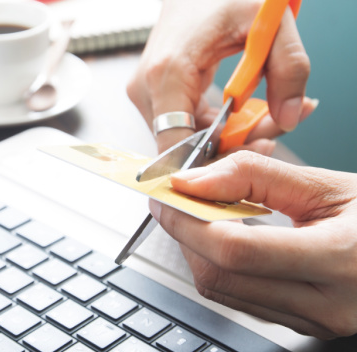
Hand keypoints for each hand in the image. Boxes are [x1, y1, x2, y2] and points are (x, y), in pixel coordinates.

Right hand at [129, 0, 315, 153]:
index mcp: (168, 73)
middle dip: (231, 146)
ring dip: (225, 137)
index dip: (209, 164)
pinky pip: (184, 127)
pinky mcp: (152, 97)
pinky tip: (242, 113)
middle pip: (185, 145)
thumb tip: (290, 118)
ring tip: (263, 116)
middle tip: (273, 126)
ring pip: (185, 139)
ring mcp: (145, 94)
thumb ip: (290, 68)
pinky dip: (214, 127)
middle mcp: (146, 88)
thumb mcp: (270, 21)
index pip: (175, 144)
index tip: (248, 160)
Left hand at [151, 151, 356, 338]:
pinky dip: (222, 268)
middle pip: (220, 277)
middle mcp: (326, 305)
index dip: (187, 221)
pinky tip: (224, 239)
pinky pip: (244, 300)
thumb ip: (256, 178)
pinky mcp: (306, 326)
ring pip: (224, 293)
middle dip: (183, 236)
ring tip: (198, 215)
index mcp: (341, 260)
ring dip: (199, 252)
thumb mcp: (329, 185)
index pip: (236, 250)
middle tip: (173, 202)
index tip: (165, 196)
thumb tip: (194, 182)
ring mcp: (315, 322)